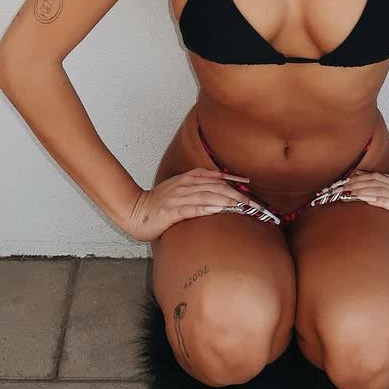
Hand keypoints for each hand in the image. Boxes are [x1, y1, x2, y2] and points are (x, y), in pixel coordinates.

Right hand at [124, 166, 252, 242]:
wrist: (135, 211)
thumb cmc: (158, 203)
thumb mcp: (178, 189)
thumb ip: (196, 186)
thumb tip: (218, 185)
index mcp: (187, 178)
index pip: (215, 177)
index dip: (233, 181)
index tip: (249, 185)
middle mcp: (184, 185)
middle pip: (216, 187)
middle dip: (237, 195)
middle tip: (254, 203)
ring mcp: (178, 198)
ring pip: (207, 196)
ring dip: (227, 201)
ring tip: (243, 207)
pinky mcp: (171, 211)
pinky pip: (192, 208)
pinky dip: (207, 208)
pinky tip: (219, 211)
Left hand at [340, 172, 388, 258]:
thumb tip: (379, 208)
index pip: (377, 178)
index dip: (359, 177)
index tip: (343, 181)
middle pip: (375, 180)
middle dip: (354, 182)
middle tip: (337, 185)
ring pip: (379, 189)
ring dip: (360, 188)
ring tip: (344, 191)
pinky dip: (374, 198)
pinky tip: (362, 199)